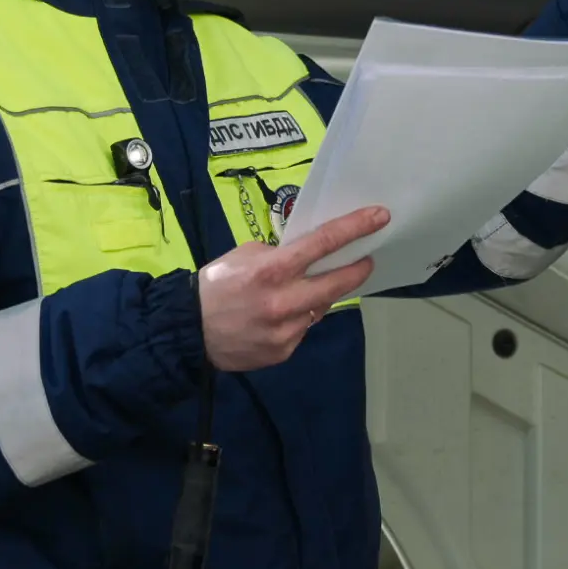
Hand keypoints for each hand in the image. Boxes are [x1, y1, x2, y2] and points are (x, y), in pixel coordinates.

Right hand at [197, 206, 389, 371]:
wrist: (188, 330)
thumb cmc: (216, 285)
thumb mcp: (245, 256)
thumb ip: (280, 256)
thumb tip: (308, 258)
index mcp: (272, 270)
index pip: (323, 243)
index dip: (355, 228)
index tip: (379, 217)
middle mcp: (284, 301)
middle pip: (337, 283)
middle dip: (357, 269)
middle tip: (368, 260)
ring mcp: (286, 330)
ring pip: (321, 307)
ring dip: (321, 296)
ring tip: (308, 288)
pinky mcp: (284, 351)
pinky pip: (303, 329)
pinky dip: (300, 318)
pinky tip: (282, 316)